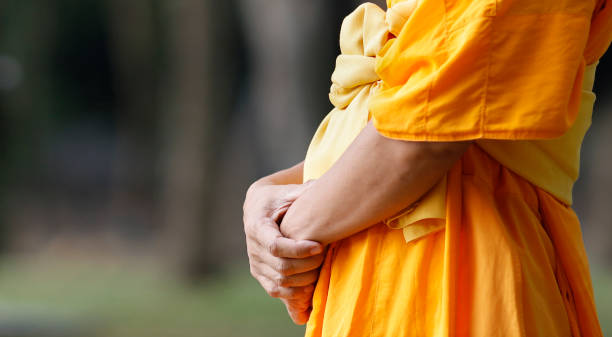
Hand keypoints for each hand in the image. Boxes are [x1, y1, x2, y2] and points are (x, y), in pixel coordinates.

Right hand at [243, 181, 323, 323]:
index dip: (299, 250)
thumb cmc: (277, 197)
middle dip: (308, 265)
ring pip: (281, 281)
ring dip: (305, 278)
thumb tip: (320, 185)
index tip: (319, 246)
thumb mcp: (287, 191)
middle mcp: (253, 248)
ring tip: (322, 267)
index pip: (276, 246)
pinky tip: (312, 284)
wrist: (258, 207)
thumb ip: (303, 191)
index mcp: (257, 226)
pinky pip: (277, 290)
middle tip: (326, 255)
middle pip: (282, 267)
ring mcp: (255, 264)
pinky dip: (296, 292)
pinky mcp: (260, 274)